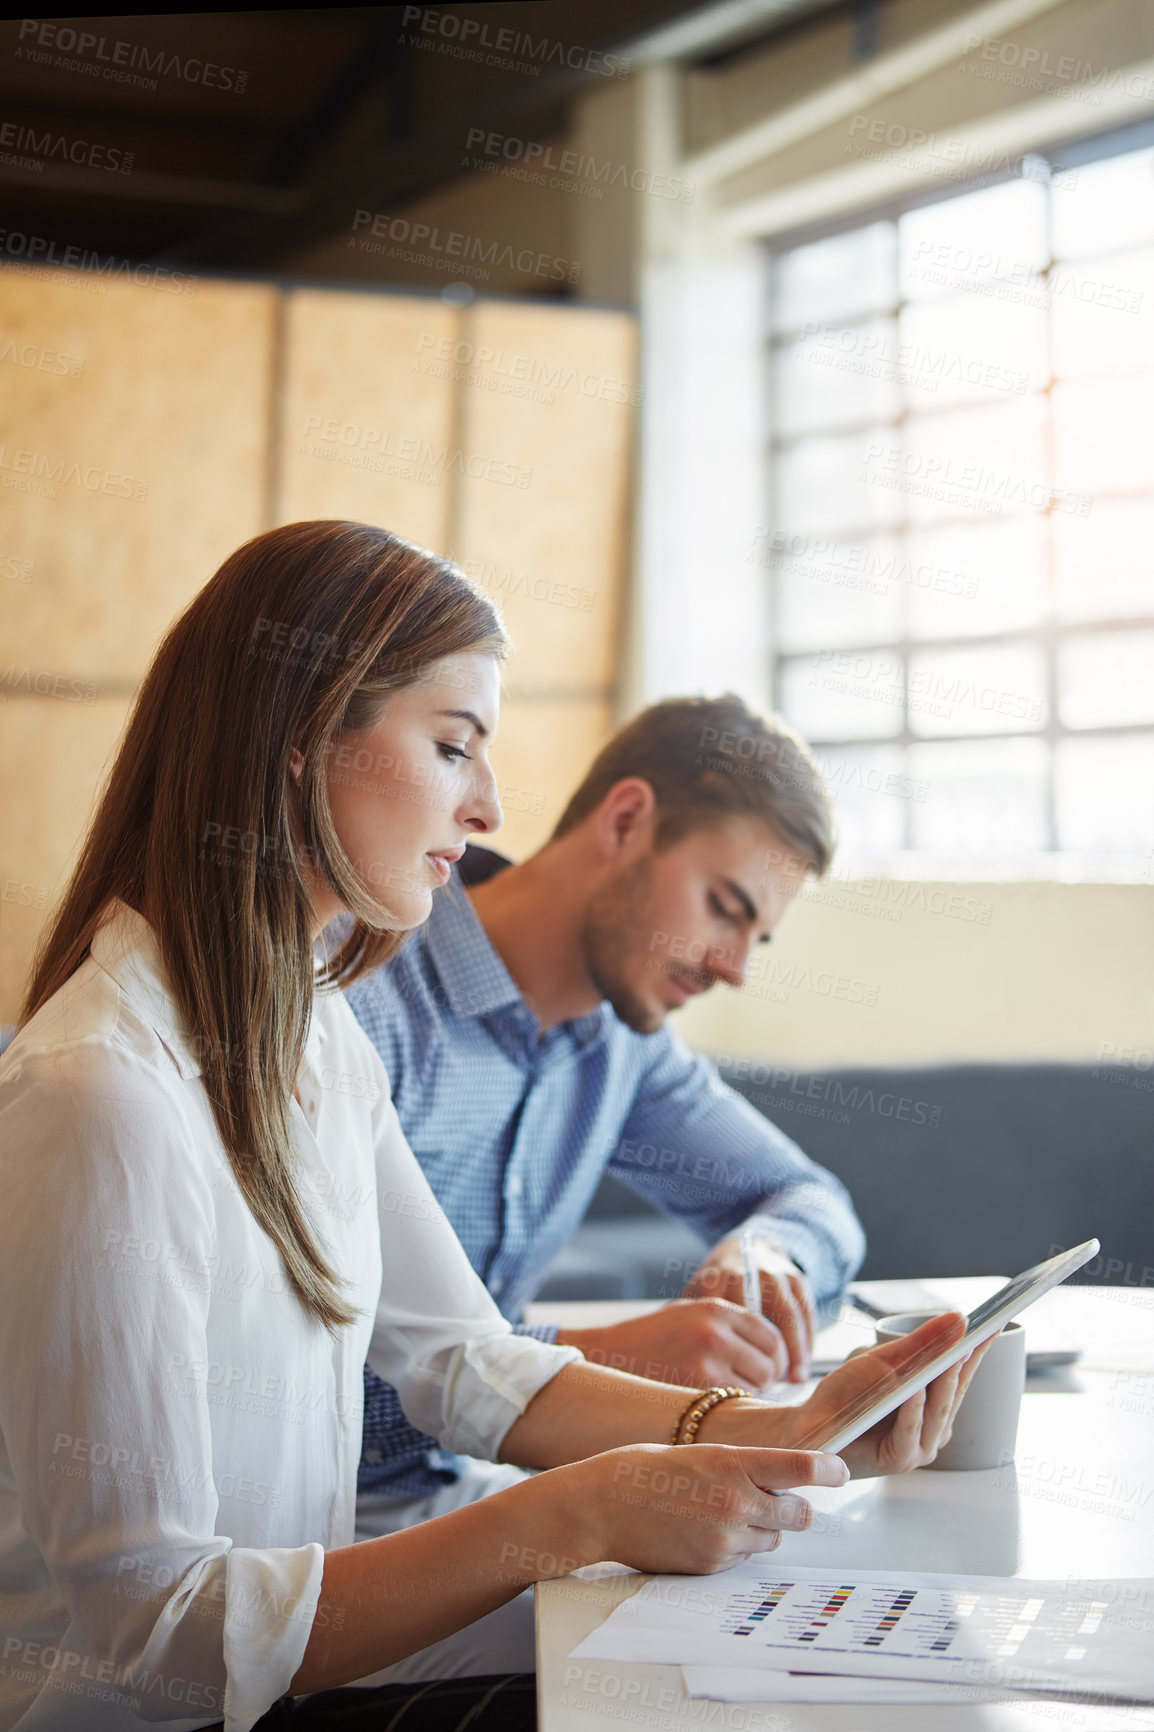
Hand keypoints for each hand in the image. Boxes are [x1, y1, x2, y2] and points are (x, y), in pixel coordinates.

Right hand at [557, 1299, 789, 1391]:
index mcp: (716, 1309)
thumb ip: (729, 1325)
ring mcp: (705, 1364)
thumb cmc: (652, 1338)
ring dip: (748, 1396)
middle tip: (749, 1387)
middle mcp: (715, 1333)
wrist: (607, 1355)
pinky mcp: (693, 1391)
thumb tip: (771, 1347)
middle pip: (769, 1364)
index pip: (771, 1335)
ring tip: (725, 1395)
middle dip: (765, 1379)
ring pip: (755, 1389)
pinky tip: (710, 1405)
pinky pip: (731, 1405)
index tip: (769, 1368)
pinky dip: (728, 1409)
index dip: (774, 1356)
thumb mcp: (691, 1314)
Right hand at [570, 1442, 848, 1576]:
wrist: (602, 1505)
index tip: (840, 1471)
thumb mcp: (702, 1453)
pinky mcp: (713, 1566)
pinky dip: (736, 1545)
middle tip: (773, 1496)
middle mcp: (737, 1503)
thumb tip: (781, 1483)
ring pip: (773, 1539)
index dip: (828, 1469)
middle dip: (793, 1507)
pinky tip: (704, 1529)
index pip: (800, 1468)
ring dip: (763, 1528)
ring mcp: (726, 1539)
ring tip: (723, 1510)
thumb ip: (745, 1467)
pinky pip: (744, 1558)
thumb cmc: (646, 1469)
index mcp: (734, 1464)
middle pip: (799, 1514)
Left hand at [682, 1237, 814, 1382]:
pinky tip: (804, 1363)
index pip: (729, 1317)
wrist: (744, 1248)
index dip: (736, 1351)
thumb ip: (687, 1320)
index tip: (737, 1379)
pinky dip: (808, 1339)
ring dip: (796, 1350)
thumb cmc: (715, 1285)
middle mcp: (749, 1271)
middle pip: (762, 1317)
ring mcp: (776, 1272)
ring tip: (795, 1380)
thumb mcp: (696, 1295)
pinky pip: (807, 1311)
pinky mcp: (798, 1277)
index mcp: (718, 1278)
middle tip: (769, 1384)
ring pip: (791, 1314)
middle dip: (767, 1353)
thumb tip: (672, 1359)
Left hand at [780, 1312, 994, 1476]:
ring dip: (943, 1385)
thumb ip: (921, 1343)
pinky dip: (912, 1412)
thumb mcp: (884, 1361)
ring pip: (936, 1412)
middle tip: (979, 1334)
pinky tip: (913, 1392)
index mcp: (934, 1404)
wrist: (811, 1427)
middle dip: (966, 1362)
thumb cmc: (848, 1395)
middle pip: (954, 1391)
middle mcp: (933, 1427)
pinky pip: (909, 1433)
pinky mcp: (899, 1460)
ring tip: (951, 1358)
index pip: (961, 1371)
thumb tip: (960, 1319)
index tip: (996, 1322)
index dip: (978, 1348)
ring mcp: (919, 1446)